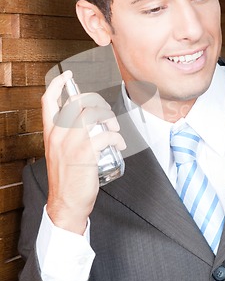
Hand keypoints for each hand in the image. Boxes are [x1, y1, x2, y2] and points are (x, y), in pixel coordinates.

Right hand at [42, 71, 125, 233]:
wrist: (66, 204)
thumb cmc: (67, 180)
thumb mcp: (59, 153)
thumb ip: (67, 135)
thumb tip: (87, 120)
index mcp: (50, 133)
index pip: (48, 101)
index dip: (58, 84)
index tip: (68, 75)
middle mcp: (58, 135)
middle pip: (78, 102)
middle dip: (98, 103)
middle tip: (107, 115)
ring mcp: (71, 144)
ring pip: (93, 114)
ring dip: (110, 118)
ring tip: (115, 129)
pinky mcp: (85, 154)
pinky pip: (106, 135)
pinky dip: (118, 137)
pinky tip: (120, 145)